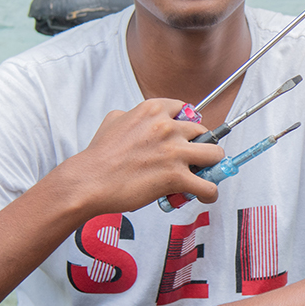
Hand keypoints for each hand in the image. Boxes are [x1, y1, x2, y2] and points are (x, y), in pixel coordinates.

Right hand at [59, 99, 225, 215]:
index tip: (188, 137)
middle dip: (200, 147)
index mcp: (153, 110)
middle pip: (204, 133)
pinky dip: (209, 192)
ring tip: (204, 176)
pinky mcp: (176, 176)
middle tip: (193, 161)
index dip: (188, 126)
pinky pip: (208, 185)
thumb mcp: (113, 121)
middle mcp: (167, 126)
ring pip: (215, 155)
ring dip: (212, 167)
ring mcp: (174, 151)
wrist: (89, 181)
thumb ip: (130, 115)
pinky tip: (203, 195)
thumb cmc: (99, 155)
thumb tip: (135, 118)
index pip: (187, 110)